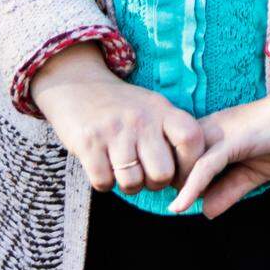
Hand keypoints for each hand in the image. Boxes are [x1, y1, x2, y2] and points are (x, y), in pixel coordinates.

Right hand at [28, 43, 208, 198]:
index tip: (179, 175)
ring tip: (122, 167)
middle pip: (162, 174)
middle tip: (144, 173)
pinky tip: (102, 164)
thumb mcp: (151, 108)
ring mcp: (113, 129)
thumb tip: (190, 183)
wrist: (77, 84)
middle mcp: (140, 118)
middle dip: (154, 183)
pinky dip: (103, 181)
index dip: (191, 165)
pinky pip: (104, 182)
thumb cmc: (122, 107)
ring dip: (127, 184)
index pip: (191, 138)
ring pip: (132, 183)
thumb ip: (171, 136)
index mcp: (161, 108)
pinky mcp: (88, 142)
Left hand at [166, 89, 269, 218]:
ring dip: (175, 185)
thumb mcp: (254, 174)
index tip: (171, 200)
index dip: (173, 180)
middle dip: (167, 182)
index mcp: (213, 135)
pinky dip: (190, 187)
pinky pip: (205, 166)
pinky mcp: (232, 139)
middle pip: (173, 158)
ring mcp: (220, 133)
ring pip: (184, 162)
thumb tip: (205, 212)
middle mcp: (210, 129)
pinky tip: (180, 206)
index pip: (179, 158)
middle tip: (171, 204)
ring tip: (171, 207)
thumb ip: (230, 190)